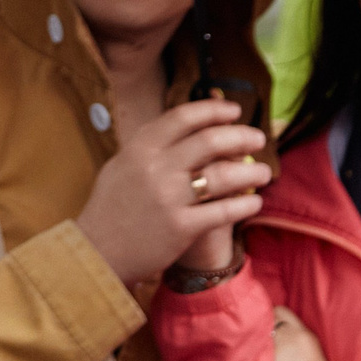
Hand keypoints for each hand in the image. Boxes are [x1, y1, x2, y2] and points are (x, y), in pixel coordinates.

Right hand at [73, 98, 270, 282]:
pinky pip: (225, 210)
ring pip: (224, 175)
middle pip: (210, 141)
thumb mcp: (122, 166)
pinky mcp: (182, 227)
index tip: (235, 110)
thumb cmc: (111, 207)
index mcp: (139, 148)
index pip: (183, 117)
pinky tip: (255, 201)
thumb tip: (189, 126)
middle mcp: (154, 168)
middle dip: (241, 136)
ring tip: (264, 171)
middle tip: (257, 138)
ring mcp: (168, 198)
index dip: (214, 110)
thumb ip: (151, 145)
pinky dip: (246, 203)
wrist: (97, 251)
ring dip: (251, 170)